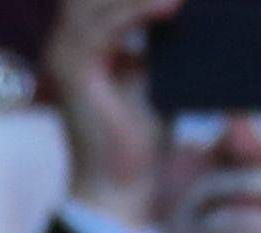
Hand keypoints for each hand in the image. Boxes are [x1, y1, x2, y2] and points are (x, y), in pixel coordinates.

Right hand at [45, 0, 179, 222]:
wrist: (119, 186)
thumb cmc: (138, 140)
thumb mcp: (156, 78)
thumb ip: (162, 44)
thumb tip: (194, 11)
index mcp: (84, 45)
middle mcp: (68, 45)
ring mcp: (66, 56)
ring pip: (98, 1)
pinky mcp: (75, 71)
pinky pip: (106, 25)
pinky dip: (139, 10)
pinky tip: (173, 7)